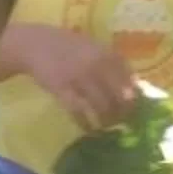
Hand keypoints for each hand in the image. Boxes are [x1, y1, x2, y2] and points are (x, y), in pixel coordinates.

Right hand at [1, 23, 137, 130]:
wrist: (37, 44)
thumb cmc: (69, 47)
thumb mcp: (94, 48)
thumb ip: (113, 63)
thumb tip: (134, 86)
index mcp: (107, 54)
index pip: (130, 80)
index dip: (135, 97)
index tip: (135, 108)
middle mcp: (97, 66)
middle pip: (118, 97)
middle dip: (123, 113)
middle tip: (123, 122)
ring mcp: (79, 78)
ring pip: (101, 106)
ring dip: (106, 121)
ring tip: (107, 127)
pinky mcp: (62, 89)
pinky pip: (78, 111)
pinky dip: (85, 123)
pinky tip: (89, 129)